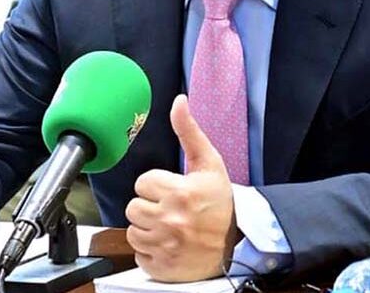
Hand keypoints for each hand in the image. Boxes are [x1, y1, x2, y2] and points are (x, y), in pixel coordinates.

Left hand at [126, 94, 237, 281]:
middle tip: (169, 206)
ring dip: (147, 227)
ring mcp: (165, 246)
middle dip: (149, 205)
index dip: (156, 184)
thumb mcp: (208, 161)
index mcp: (179, 192)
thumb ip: (188, 130)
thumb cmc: (220, 199)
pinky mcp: (163, 268)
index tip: (172, 188)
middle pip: (133, 207)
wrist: (237, 241)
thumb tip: (179, 101)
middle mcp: (170, 220)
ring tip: (168, 224)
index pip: (142, 183)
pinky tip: (167, 242)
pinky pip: (139, 255)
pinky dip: (150, 251)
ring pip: (133, 231)